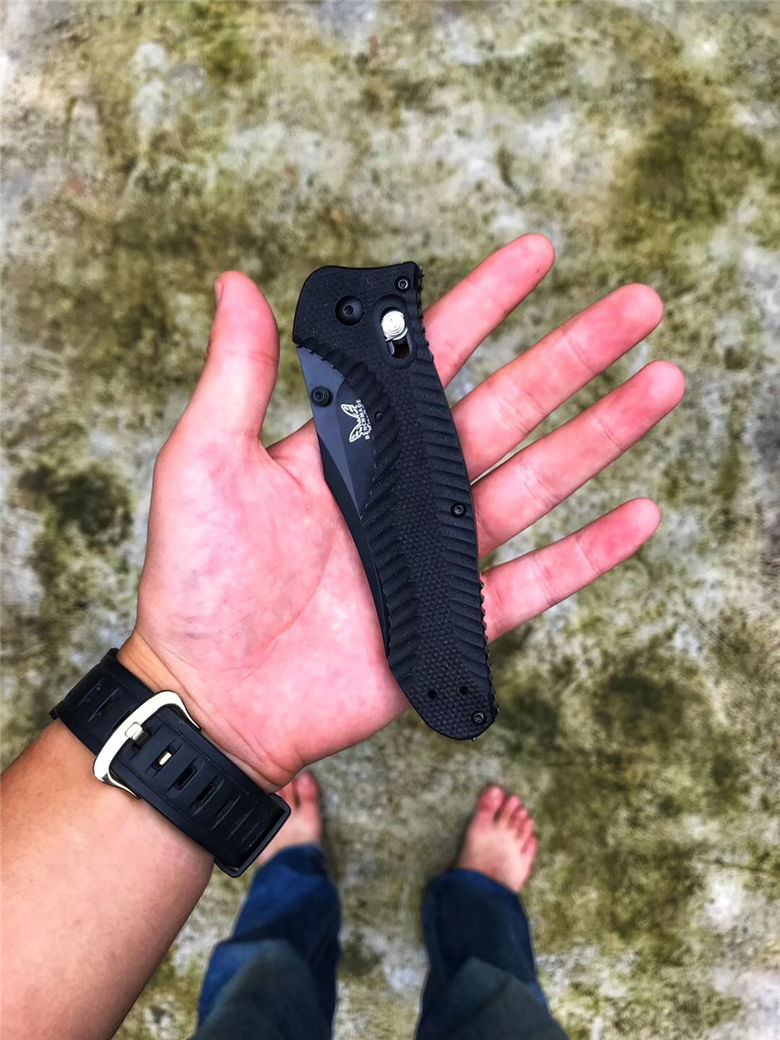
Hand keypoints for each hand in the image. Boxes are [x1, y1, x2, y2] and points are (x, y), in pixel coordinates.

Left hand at [119, 236, 683, 788]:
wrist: (213, 695)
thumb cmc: (196, 582)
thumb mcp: (204, 462)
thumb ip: (237, 375)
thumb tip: (235, 282)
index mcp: (353, 447)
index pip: (432, 360)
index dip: (485, 304)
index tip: (537, 256)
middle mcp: (404, 491)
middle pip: (508, 407)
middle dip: (575, 355)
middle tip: (637, 306)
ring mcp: (436, 554)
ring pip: (538, 481)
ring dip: (602, 435)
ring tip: (660, 385)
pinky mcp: (455, 619)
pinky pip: (537, 580)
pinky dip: (589, 552)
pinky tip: (639, 515)